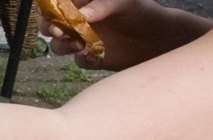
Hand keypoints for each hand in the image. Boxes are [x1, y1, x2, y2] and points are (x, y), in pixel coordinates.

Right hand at [40, 0, 200, 69]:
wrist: (161, 39)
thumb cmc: (143, 12)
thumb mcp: (125, 2)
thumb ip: (102, 5)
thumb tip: (80, 15)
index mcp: (85, 4)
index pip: (58, 5)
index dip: (50, 10)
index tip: (53, 15)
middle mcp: (80, 22)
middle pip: (51, 26)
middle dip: (51, 29)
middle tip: (61, 32)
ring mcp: (85, 40)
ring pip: (59, 45)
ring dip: (63, 46)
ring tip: (78, 45)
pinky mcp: (93, 59)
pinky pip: (78, 61)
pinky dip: (81, 60)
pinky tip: (92, 56)